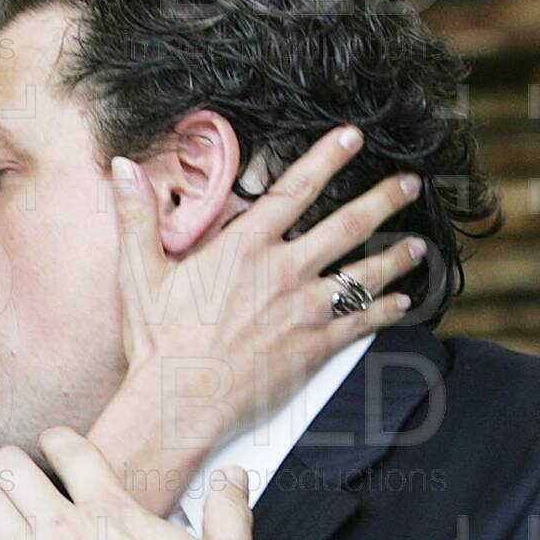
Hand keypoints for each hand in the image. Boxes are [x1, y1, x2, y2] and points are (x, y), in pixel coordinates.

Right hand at [114, 124, 422, 392]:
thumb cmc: (158, 342)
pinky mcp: (313, 348)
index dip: (326, 158)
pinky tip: (401, 302)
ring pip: (363, 274)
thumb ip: (136, 216)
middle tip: (409, 184)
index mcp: (243, 248)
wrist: (180, 402)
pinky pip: (359, 323)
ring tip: (418, 243)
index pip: (294, 190)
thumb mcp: (139, 273)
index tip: (351, 137)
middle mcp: (281, 272)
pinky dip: (385, 310)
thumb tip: (121, 168)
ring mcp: (303, 311)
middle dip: (382, 200)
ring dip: (395, 256)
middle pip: (345, 226)